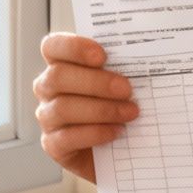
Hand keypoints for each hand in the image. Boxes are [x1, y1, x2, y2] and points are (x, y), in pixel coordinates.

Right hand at [31, 32, 136, 183]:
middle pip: (58, 77)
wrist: (117, 147)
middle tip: (127, 89)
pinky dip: (95, 133)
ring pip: (63, 108)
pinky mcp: (53, 145)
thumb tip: (145, 56)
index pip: (53, 46)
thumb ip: (122, 66)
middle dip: (96, 82)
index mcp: (60, 64)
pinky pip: (67, 138)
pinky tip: (117, 131)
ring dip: (101, 110)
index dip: (74, 48)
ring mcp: (47, 117)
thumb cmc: (118, 102)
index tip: (102, 56)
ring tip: (130, 113)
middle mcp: (47, 88)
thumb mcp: (120, 80)